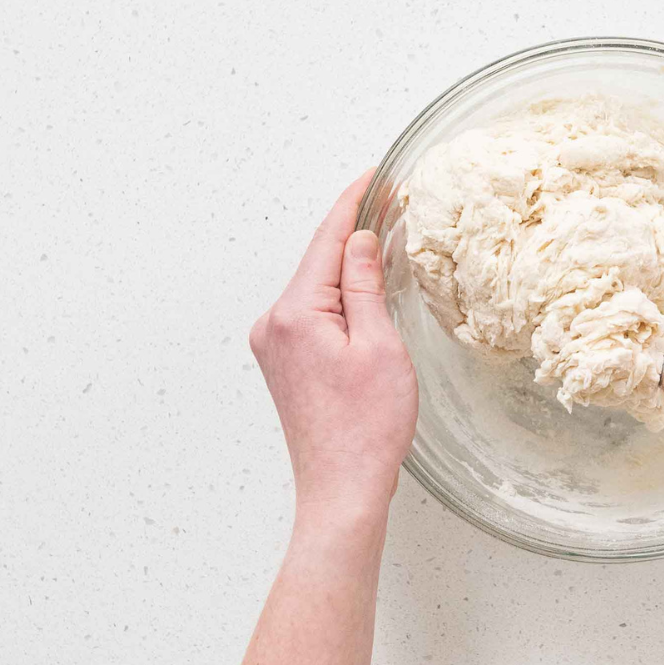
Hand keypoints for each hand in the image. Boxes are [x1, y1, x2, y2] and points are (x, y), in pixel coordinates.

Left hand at [249, 171, 416, 519]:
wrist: (341, 489)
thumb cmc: (367, 427)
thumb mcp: (379, 345)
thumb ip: (364, 285)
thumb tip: (359, 238)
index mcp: (294, 313)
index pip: (326, 240)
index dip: (353, 202)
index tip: (375, 175)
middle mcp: (273, 324)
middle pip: (317, 260)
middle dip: (352, 229)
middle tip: (390, 199)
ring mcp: (273, 345)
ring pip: (314, 287)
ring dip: (346, 263)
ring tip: (383, 237)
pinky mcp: (282, 362)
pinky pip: (311, 311)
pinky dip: (337, 294)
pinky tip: (362, 288)